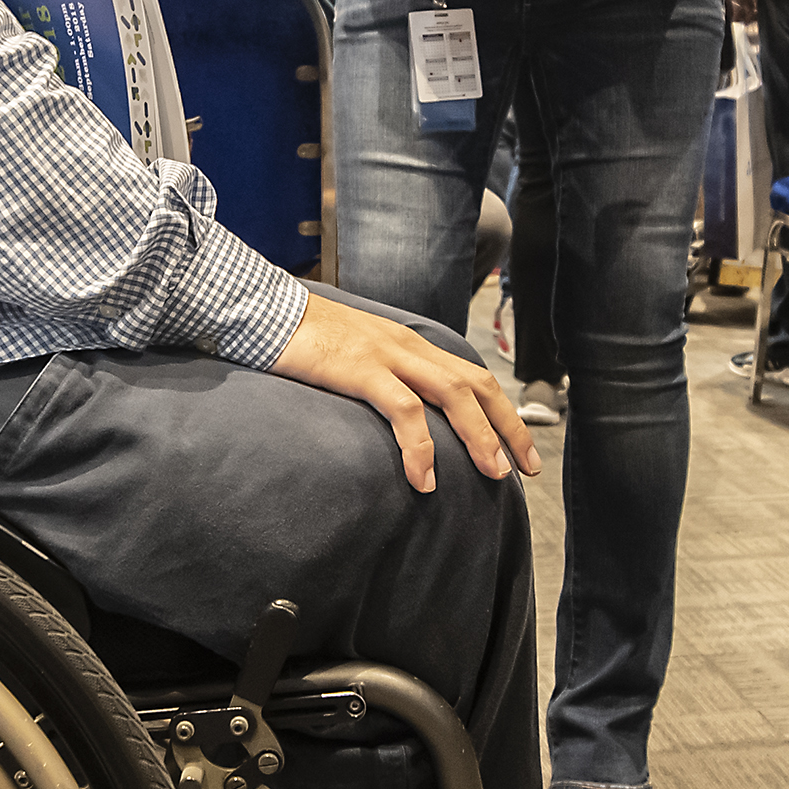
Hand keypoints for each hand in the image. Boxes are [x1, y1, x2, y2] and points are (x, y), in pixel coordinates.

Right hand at [272, 296, 535, 492]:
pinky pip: (403, 410)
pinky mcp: (360, 369)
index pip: (472, 377)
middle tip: (524, 469)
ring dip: (479, 436)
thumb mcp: (355, 357)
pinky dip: (420, 446)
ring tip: (494, 474)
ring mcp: (386, 355)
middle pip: (475, 385)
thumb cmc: (305, 341)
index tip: (520, 450)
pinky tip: (425, 477)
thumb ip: (382, 379)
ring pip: (452, 394)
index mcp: (410, 344)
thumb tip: (402, 419)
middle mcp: (408, 346)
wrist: (264, 310)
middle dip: (506, 427)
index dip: (501, 413)